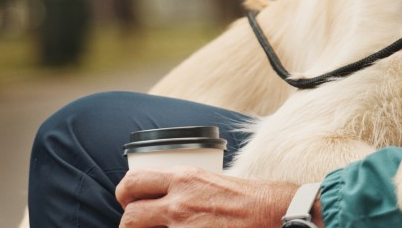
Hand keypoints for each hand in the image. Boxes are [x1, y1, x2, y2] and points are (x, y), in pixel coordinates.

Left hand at [116, 167, 319, 227]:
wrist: (276, 213)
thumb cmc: (253, 197)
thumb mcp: (214, 180)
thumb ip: (187, 188)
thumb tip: (169, 197)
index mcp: (185, 178)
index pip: (133, 182)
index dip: (125, 195)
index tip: (131, 201)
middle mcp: (180, 201)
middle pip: (130, 215)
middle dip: (129, 223)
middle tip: (139, 225)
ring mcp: (184, 227)